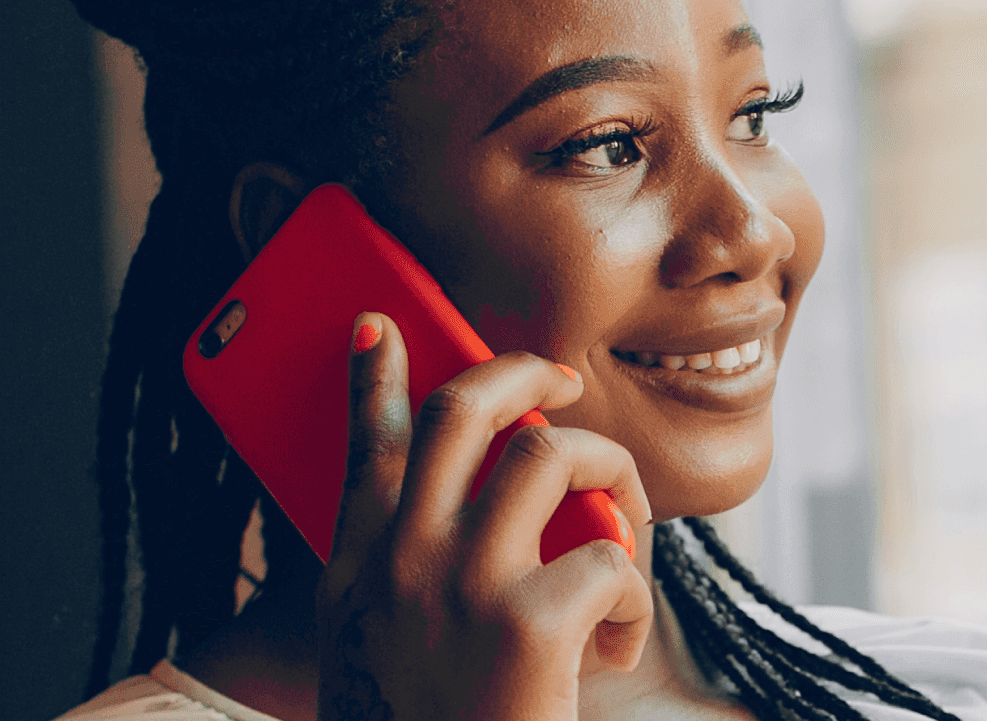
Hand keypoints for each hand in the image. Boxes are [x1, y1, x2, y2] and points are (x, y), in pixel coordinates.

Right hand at [316, 312, 655, 720]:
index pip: (362, 449)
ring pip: (551, 455)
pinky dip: (631, 600)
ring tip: (620, 529)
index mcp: (355, 574)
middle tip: (558, 379)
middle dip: (521, 373)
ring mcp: (461, 586)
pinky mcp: (529, 624)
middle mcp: (398, 564)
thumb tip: (463, 517)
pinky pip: (611, 556)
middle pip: (461, 414)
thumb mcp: (376, 655)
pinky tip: (610, 655)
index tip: (381, 329)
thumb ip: (402, 584)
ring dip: (608, 477)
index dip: (374, 379)